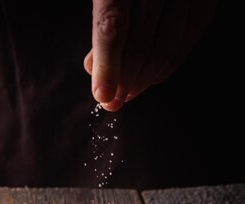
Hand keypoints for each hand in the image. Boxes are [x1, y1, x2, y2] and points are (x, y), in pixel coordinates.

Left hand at [84, 0, 215, 111]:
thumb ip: (100, 20)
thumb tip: (95, 67)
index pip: (112, 24)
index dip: (107, 65)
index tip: (102, 95)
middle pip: (142, 41)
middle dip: (125, 80)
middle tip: (112, 100)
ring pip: (168, 44)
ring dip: (145, 78)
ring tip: (127, 93)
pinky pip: (191, 34)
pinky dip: (170, 62)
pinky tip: (152, 76)